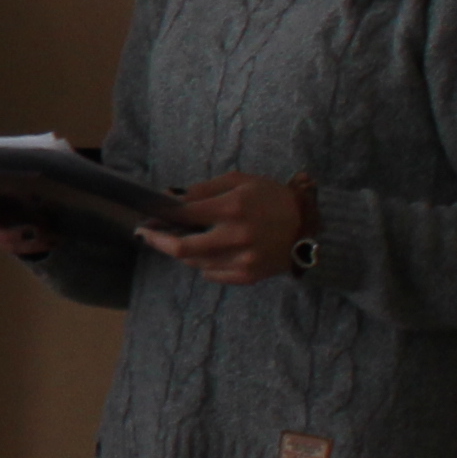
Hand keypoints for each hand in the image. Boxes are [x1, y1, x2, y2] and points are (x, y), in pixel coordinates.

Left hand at [143, 172, 313, 286]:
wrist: (311, 227)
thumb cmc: (273, 198)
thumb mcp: (241, 181)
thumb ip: (206, 189)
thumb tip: (172, 196)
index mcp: (233, 208)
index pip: (184, 214)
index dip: (160, 215)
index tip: (148, 215)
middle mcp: (236, 236)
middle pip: (181, 249)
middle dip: (157, 241)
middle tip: (145, 234)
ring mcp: (243, 259)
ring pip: (195, 262)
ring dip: (182, 251)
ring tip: (179, 239)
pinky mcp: (249, 275)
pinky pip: (212, 274)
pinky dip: (203, 264)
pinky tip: (207, 253)